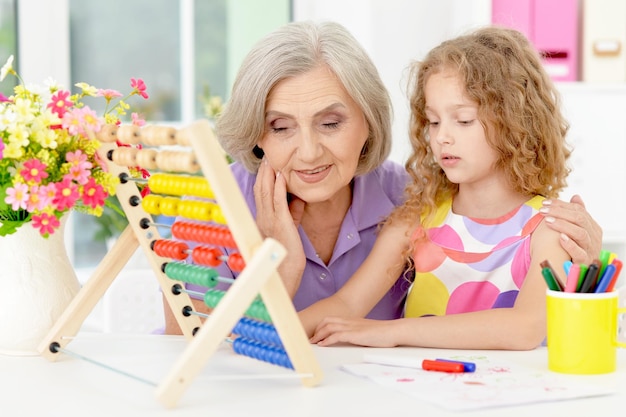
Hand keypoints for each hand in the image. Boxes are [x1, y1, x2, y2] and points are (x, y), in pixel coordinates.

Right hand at [254, 159, 305, 295]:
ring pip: (266, 192)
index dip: (263, 177)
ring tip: (271, 159)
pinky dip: (278, 187)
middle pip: (260, 189)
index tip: (267, 163)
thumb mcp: (291, 229)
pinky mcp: (280, 225)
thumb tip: (297, 200)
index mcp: (263, 220)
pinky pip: (277, 202)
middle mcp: (263, 219)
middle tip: (267, 155)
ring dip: (269, 174)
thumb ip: (292, 214)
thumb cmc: (287, 256)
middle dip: (264, 171)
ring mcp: (269, 221)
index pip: (261, 194)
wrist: (283, 277)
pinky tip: (281, 175)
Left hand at [310, 317, 397, 347]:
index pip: (331, 319)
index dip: (321, 326)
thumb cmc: (383, 333)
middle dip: (316, 330)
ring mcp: (351, 327)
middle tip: (311, 339)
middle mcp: (349, 321)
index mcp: (352, 320)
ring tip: (312, 342)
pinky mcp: (354, 334)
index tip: (315, 334)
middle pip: (326, 321)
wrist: (393, 331)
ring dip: (318, 335)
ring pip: (328, 327)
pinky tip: (322, 345)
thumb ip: (357, 333)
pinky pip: (336, 335)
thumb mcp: (366, 331)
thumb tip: (352, 339)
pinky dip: (326, 339)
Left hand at [540, 194, 602, 264]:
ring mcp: (591, 249)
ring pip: (581, 233)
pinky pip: (580, 253)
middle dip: (559, 212)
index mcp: (592, 227)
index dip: (561, 205)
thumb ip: (577, 214)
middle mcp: (594, 236)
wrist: (578, 271)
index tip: (545, 203)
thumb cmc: (576, 248)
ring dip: (563, 225)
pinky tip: (560, 238)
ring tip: (548, 221)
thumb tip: (576, 196)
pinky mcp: (585, 262)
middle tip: (543, 210)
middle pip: (580, 219)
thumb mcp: (577, 230)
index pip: (578, 210)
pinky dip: (570, 244)